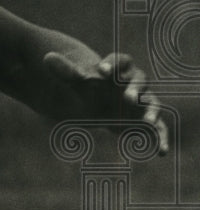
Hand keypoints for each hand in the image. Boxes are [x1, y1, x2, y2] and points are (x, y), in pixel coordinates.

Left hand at [43, 51, 168, 154]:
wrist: (101, 106)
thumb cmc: (91, 91)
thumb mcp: (78, 83)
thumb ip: (66, 71)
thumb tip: (47, 57)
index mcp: (118, 71)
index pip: (121, 60)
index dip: (113, 64)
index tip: (101, 71)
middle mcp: (134, 85)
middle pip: (141, 80)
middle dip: (136, 89)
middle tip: (127, 98)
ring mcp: (143, 103)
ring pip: (153, 103)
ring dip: (152, 111)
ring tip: (147, 122)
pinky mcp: (147, 122)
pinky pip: (160, 129)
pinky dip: (161, 139)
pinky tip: (161, 152)